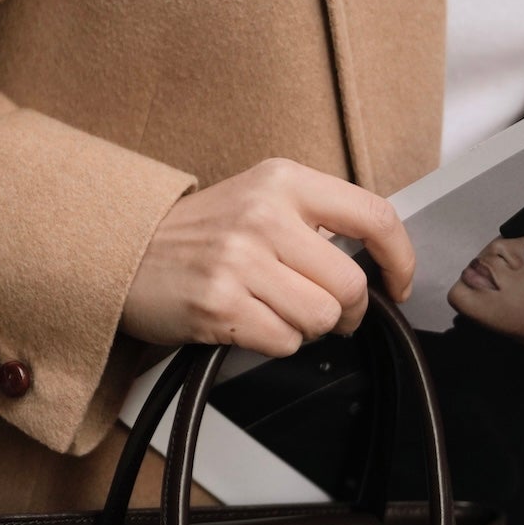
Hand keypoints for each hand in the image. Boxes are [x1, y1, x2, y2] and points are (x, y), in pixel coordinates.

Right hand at [121, 157, 414, 354]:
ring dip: (307, 329)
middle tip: (329, 315)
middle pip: (350, 284)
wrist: (124, 252)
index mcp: (283, 181)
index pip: (373, 215)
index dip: (400, 258)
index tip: (398, 283)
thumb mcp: (258, 200)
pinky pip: (283, 342)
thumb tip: (374, 262)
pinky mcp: (220, 303)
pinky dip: (275, 343)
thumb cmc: (196, 236)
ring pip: (320, 318)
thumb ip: (314, 220)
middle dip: (348, 312)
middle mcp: (264, 215)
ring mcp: (240, 260)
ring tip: (278, 314)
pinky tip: (250, 323)